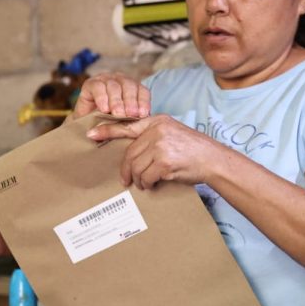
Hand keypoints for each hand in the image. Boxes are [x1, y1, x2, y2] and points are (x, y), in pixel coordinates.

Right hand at [72, 72, 150, 119]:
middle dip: (131, 101)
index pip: (142, 91)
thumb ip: (133, 119)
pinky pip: (98, 87)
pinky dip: (102, 98)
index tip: (143, 114)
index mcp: (133, 88)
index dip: (143, 102)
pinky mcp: (90, 84)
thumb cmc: (109, 124)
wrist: (87, 127)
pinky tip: (104, 109)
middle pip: (129, 86)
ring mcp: (105, 80)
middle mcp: (120, 80)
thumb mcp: (124, 122)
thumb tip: (146, 120)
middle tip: (130, 114)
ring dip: (117, 101)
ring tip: (117, 114)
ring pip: (114, 86)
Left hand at [87, 115, 221, 188]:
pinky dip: (148, 184)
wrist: (213, 160)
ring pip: (136, 167)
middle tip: (127, 181)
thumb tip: (131, 153)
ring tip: (145, 183)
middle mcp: (157, 131)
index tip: (92, 134)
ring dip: (138, 180)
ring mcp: (161, 146)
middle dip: (127, 170)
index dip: (107, 131)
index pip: (127, 126)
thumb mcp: (172, 134)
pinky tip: (154, 184)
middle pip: (130, 154)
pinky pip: (146, 177)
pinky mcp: (164, 162)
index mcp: (157, 121)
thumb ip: (152, 137)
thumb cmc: (192, 150)